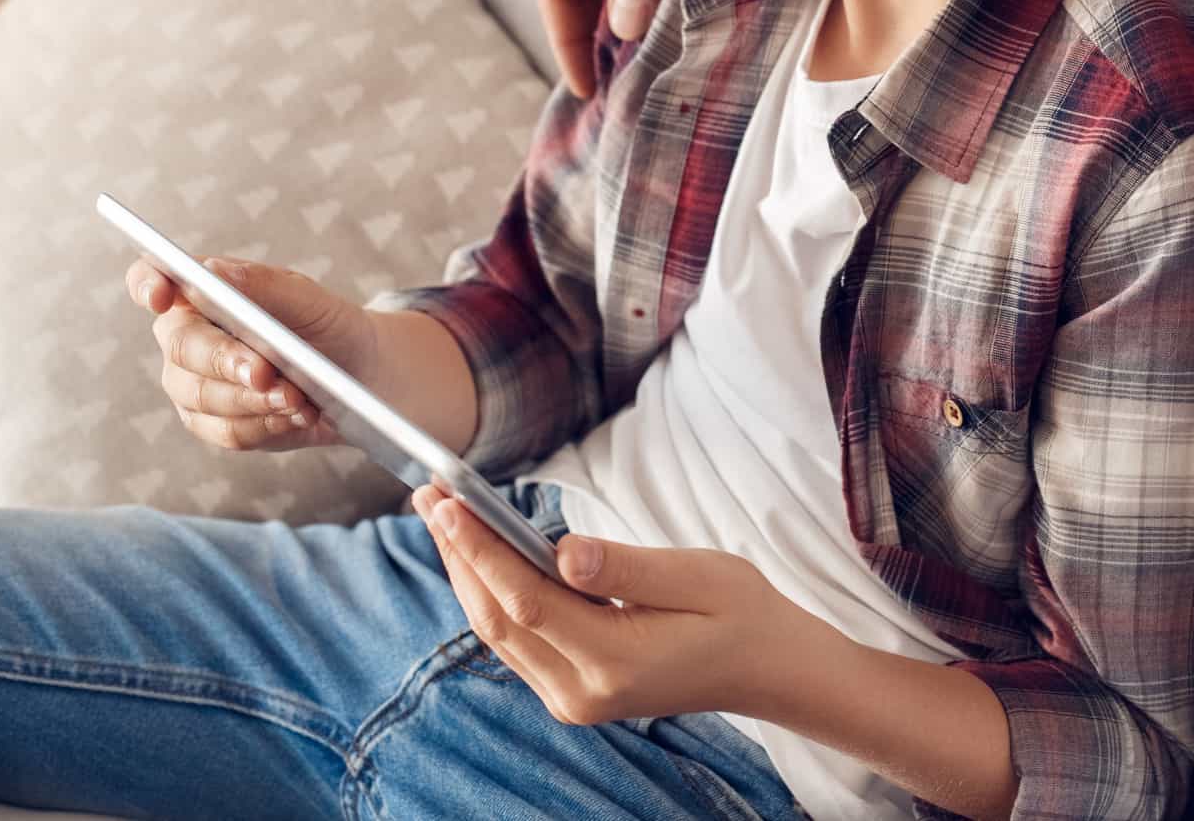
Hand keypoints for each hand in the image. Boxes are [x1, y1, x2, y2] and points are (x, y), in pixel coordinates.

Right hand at [128, 257, 376, 452]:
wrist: (358, 373)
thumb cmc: (323, 325)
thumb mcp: (305, 298)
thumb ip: (259, 284)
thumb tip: (211, 272)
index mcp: (200, 294)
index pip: (150, 280)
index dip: (147, 285)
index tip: (161, 297)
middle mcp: (186, 339)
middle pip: (182, 348)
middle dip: (226, 360)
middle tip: (265, 371)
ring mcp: (193, 385)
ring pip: (203, 397)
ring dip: (254, 399)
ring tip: (297, 397)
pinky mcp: (214, 425)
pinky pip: (226, 432)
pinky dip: (265, 424)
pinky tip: (296, 415)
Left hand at [412, 484, 822, 725]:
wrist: (765, 668)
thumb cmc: (739, 613)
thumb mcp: (697, 575)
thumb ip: (626, 567)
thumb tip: (562, 552)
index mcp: (615, 662)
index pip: (526, 601)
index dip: (479, 550)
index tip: (447, 503)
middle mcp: (582, 692)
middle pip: (497, 619)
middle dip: (458, 554)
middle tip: (428, 495)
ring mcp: (574, 699)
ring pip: (497, 632)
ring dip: (466, 572)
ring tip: (441, 515)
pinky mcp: (572, 691)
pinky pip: (516, 639)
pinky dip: (490, 593)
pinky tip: (477, 554)